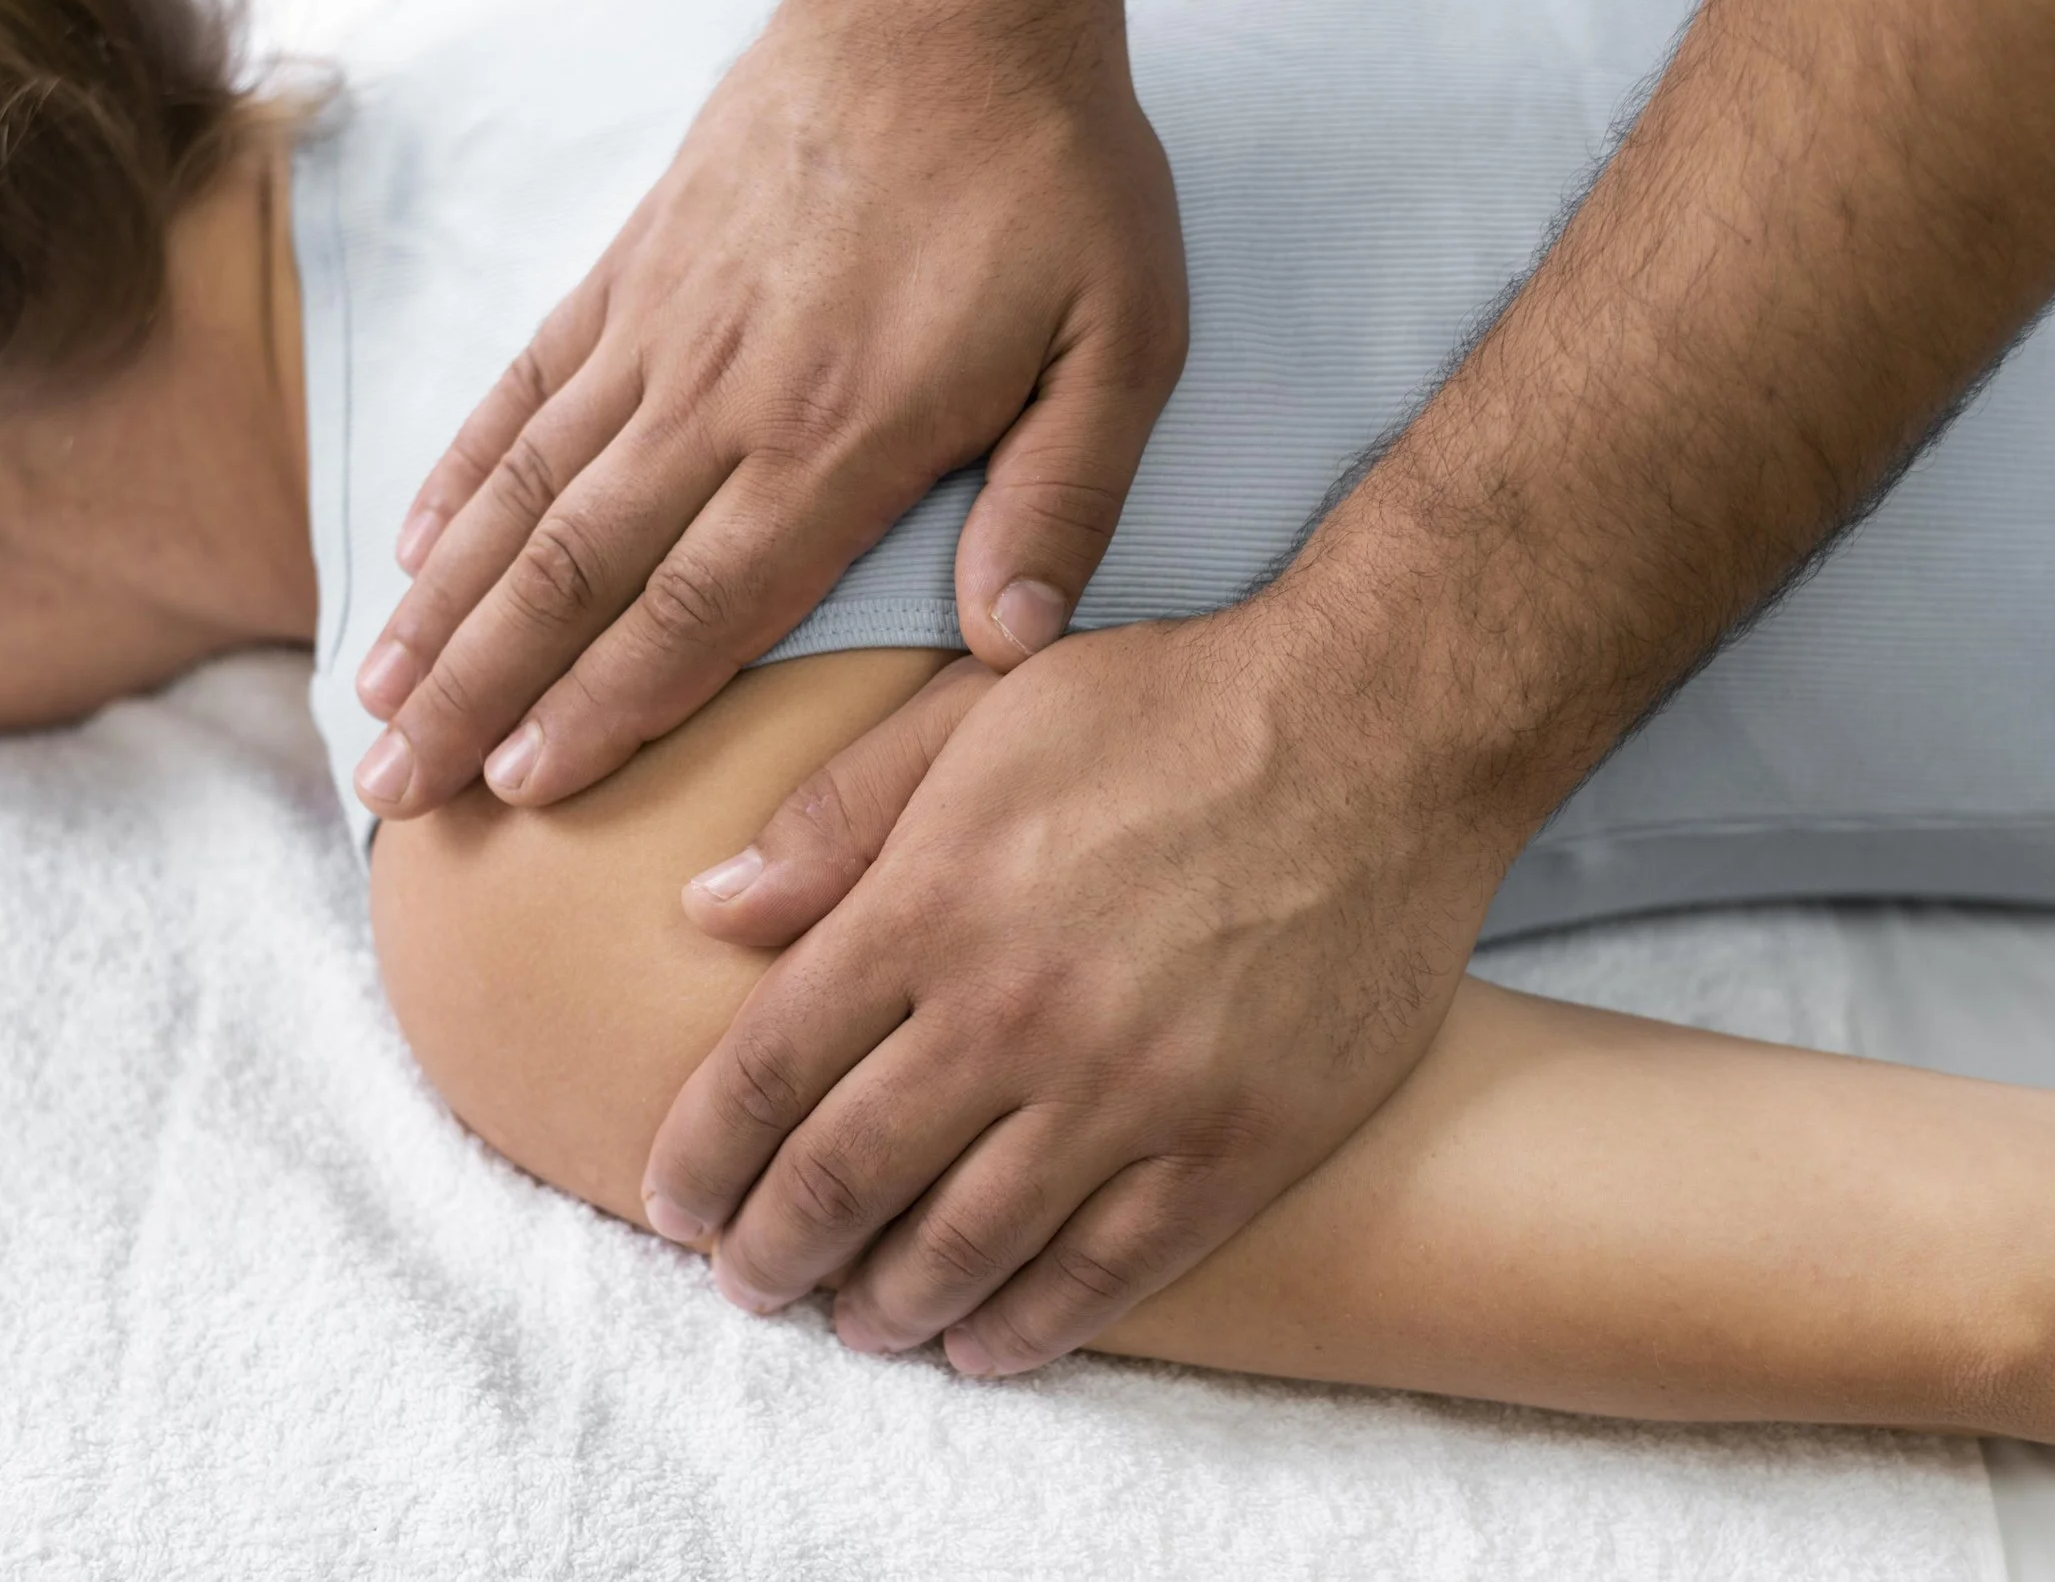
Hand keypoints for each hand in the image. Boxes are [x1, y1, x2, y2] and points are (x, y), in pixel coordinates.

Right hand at [350, 0, 1186, 817]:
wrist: (950, 2)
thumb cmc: (1050, 178)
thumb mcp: (1122, 344)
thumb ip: (1064, 498)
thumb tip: (1013, 642)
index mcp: (840, 439)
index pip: (700, 608)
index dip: (606, 709)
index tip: (524, 791)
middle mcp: (723, 399)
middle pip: (576, 572)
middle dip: (482, 692)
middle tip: (400, 786)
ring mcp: (661, 331)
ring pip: (525, 491)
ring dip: (444, 603)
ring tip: (376, 695)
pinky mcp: (633, 270)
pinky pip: (526, 386)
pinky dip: (462, 470)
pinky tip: (412, 543)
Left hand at [643, 596, 1511, 1375]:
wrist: (1381, 731)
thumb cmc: (1168, 708)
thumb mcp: (978, 714)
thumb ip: (835, 817)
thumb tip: (707, 909)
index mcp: (933, 905)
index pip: (768, 1071)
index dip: (702, 1157)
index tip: (673, 1203)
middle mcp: (1014, 1013)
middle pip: (845, 1176)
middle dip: (771, 1250)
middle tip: (745, 1282)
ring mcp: (1131, 1089)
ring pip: (965, 1243)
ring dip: (885, 1303)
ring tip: (853, 1322)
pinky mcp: (1235, 1142)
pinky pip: (1108, 1271)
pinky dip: (1029, 1324)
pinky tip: (984, 1346)